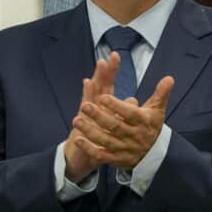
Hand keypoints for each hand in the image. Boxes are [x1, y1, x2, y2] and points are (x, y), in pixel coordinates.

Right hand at [62, 53, 117, 181]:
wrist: (79, 156)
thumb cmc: (96, 140)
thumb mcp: (110, 126)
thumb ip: (121, 111)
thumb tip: (132, 99)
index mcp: (101, 106)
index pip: (107, 85)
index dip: (111, 71)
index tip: (115, 56)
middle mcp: (92, 106)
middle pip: (99, 85)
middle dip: (104, 70)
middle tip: (109, 54)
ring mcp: (86, 112)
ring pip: (93, 91)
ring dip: (97, 75)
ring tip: (101, 63)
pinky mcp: (83, 119)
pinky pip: (85, 104)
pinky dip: (86, 92)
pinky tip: (88, 82)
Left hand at [72, 76, 174, 170]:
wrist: (155, 154)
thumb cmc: (151, 126)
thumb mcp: (157, 110)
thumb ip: (160, 94)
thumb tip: (169, 78)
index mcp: (143, 122)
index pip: (130, 114)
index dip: (117, 106)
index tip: (103, 96)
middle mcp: (134, 136)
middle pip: (115, 127)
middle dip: (99, 116)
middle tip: (85, 106)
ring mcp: (124, 148)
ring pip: (106, 141)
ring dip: (90, 131)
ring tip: (76, 120)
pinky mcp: (116, 159)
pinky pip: (102, 155)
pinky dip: (90, 149)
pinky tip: (77, 139)